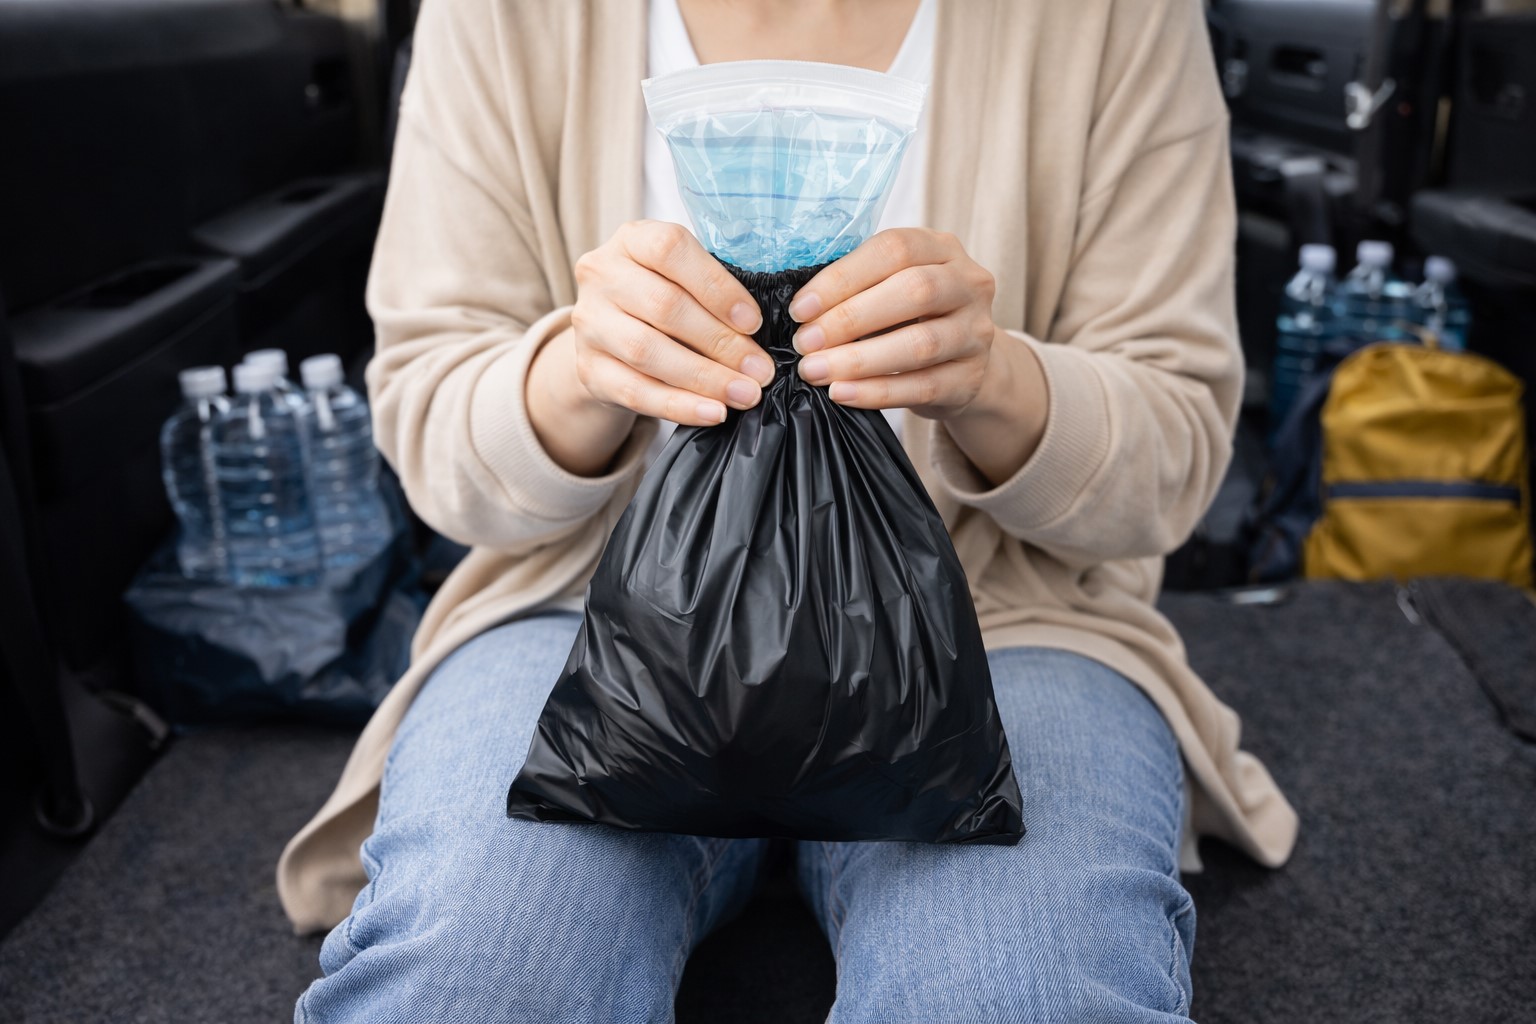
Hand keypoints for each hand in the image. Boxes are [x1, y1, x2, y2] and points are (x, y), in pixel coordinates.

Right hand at [568, 220, 775, 425]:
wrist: (610, 335)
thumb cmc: (664, 297)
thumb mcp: (685, 276)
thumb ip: (716, 287)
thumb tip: (764, 328)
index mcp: (632, 240)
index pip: (671, 251)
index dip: (716, 287)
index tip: (754, 322)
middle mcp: (601, 274)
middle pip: (664, 307)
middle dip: (721, 342)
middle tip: (760, 370)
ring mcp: (589, 322)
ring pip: (648, 351)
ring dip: (705, 377)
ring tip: (745, 393)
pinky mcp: (587, 368)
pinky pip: (635, 391)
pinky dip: (678, 406)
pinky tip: (713, 413)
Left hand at [789, 228, 999, 418]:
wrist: (961, 363)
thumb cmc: (910, 317)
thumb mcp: (890, 287)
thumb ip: (857, 286)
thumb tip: (801, 308)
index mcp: (941, 249)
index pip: (894, 250)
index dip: (843, 278)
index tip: (801, 308)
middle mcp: (969, 284)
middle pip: (915, 291)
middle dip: (850, 318)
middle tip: (805, 343)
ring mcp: (977, 332)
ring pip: (921, 344)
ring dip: (859, 360)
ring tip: (815, 370)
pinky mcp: (972, 378)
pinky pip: (923, 386)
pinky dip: (877, 392)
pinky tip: (842, 393)